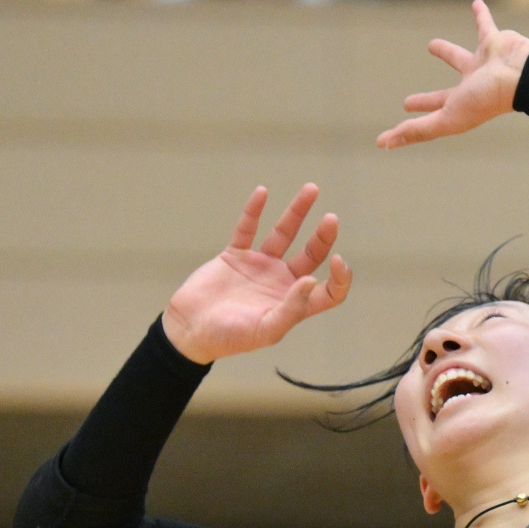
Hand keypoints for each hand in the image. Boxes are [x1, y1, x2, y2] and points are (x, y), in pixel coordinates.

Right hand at [162, 184, 351, 362]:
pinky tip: (263, 192)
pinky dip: (254, 211)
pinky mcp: (236, 255)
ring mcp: (259, 266)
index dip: (340, 278)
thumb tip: (313, 281)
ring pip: (284, 234)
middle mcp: (281, 282)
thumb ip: (291, 308)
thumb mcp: (265, 330)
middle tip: (331, 219)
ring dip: (297, 212)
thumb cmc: (228, 338)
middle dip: (323, 237)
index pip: (329, 291)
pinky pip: (247, 228)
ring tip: (312, 189)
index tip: (338, 260)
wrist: (188, 329)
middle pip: (311, 254)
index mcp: (294, 304)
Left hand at [376, 0, 528, 149]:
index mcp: (461, 107)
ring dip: (446, 52)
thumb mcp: (447, 117)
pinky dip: (481, 14)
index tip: (399, 124)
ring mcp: (482, 65)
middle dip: (428, 100)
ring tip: (431, 45)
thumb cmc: (487, 99)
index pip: (432, 117)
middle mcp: (471, 89)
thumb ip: (418, 129)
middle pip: (444, 95)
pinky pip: (484, 24)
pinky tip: (476, 4)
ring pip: (459, 57)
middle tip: (408, 102)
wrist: (521, 75)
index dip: (414, 124)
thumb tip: (384, 143)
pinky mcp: (493, 42)